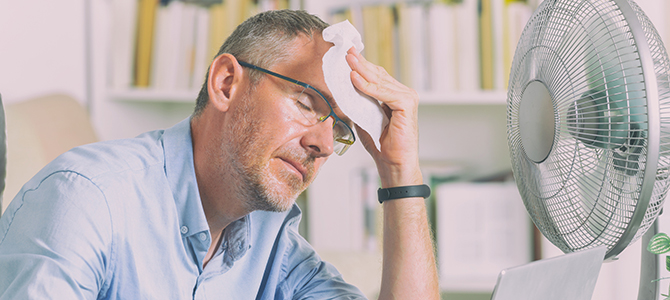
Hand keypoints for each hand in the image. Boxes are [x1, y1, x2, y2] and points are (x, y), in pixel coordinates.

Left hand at [345, 47, 422, 187]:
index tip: (347, 54)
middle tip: (346, 51)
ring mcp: (407, 98)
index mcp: (394, 96)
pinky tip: (355, 79)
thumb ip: (358, 102)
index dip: (361, 65)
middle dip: (360, 63)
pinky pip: (384, 92)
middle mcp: (403, 94)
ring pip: (380, 81)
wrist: (393, 164)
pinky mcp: (407, 105)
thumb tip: (343, 88)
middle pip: (378, 74)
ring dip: (362, 70)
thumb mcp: (364, 117)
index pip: (376, 75)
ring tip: (348, 60)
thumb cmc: (381, 145)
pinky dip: (368, 86)